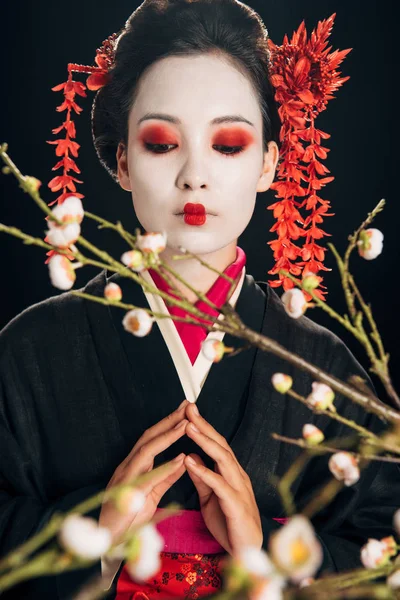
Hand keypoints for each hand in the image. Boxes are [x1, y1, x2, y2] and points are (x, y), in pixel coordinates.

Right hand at [100, 400, 188, 543]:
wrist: (107, 544)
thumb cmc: (127, 519)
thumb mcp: (151, 493)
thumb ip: (166, 476)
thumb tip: (183, 459)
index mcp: (134, 466)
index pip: (152, 438)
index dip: (168, 423)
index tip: (185, 410)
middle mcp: (128, 467)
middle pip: (149, 437)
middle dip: (169, 420)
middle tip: (187, 406)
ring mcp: (126, 479)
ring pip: (146, 451)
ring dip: (167, 436)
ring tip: (186, 425)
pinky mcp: (128, 496)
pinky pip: (148, 478)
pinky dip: (166, 467)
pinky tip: (181, 459)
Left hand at [184, 403, 261, 555]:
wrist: (247, 553)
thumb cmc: (229, 525)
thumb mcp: (209, 498)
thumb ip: (202, 478)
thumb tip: (190, 456)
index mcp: (230, 473)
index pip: (216, 444)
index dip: (203, 427)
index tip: (188, 411)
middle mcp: (237, 476)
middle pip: (220, 445)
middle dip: (204, 426)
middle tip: (189, 409)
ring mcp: (239, 489)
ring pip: (223, 459)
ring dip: (205, 441)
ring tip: (189, 427)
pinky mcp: (236, 505)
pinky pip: (220, 485)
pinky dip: (205, 472)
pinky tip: (190, 462)